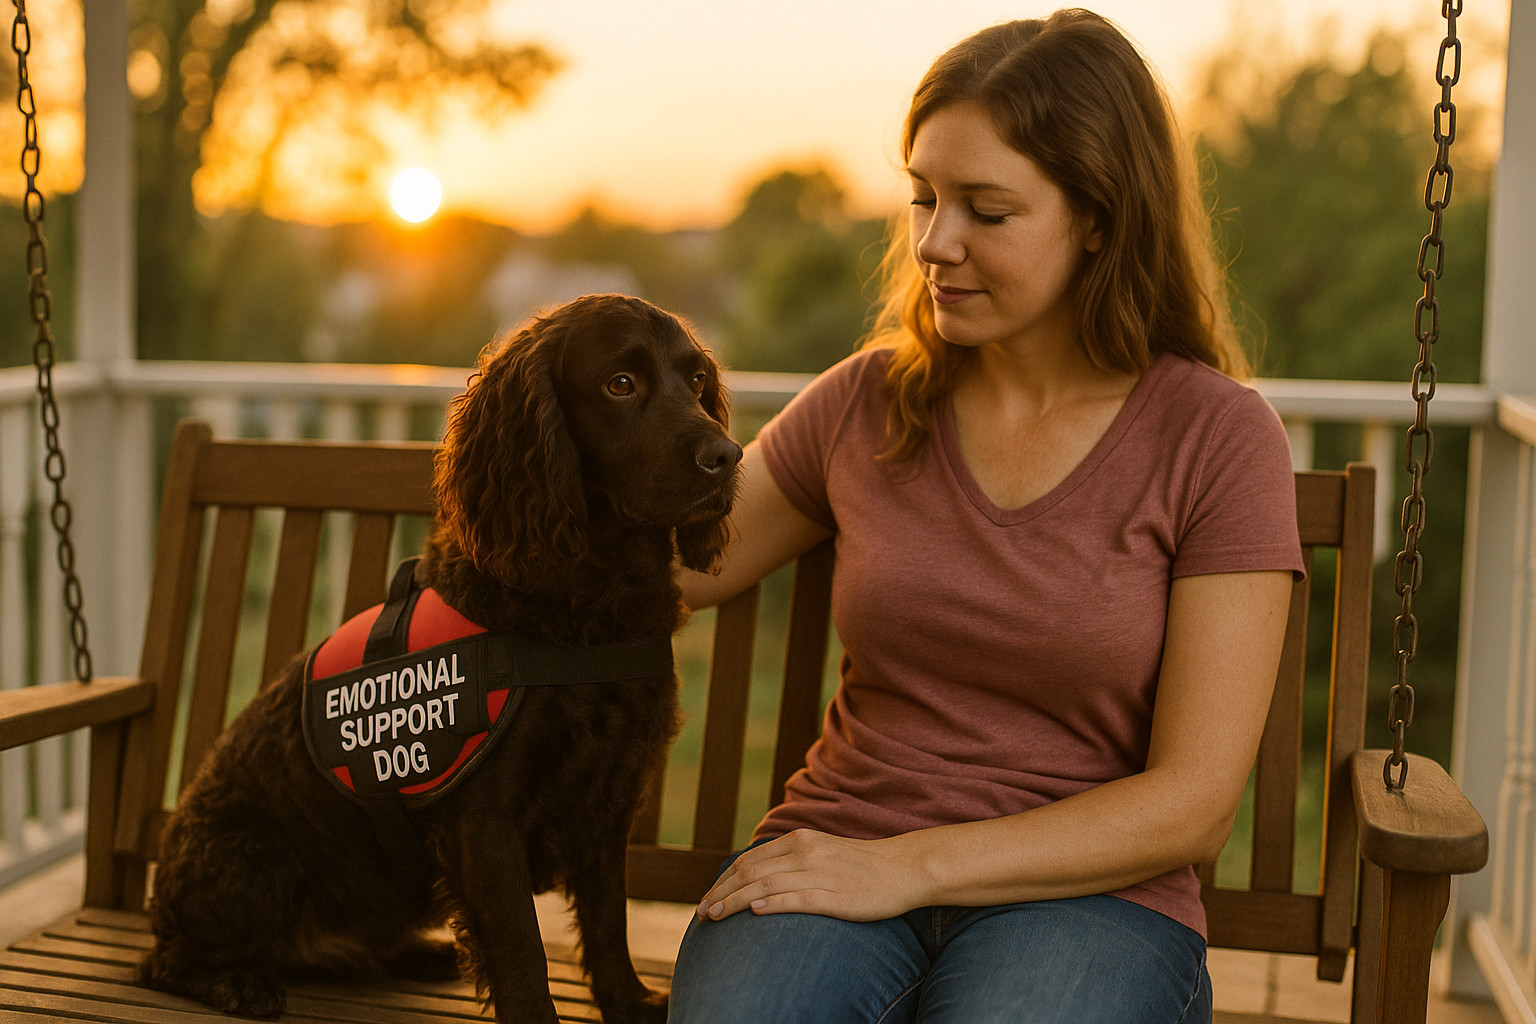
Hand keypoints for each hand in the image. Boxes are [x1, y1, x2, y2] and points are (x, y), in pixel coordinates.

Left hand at [695, 829, 925, 922]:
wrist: (903, 868)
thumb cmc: (860, 865)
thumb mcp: (820, 851)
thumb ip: (791, 860)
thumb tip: (756, 877)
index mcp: (799, 840)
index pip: (749, 861)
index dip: (723, 881)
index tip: (707, 898)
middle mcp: (805, 853)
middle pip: (750, 873)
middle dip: (721, 893)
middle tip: (701, 913)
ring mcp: (820, 874)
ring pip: (766, 887)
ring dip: (734, 902)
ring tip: (714, 917)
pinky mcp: (835, 896)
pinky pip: (796, 899)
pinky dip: (771, 905)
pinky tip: (753, 913)